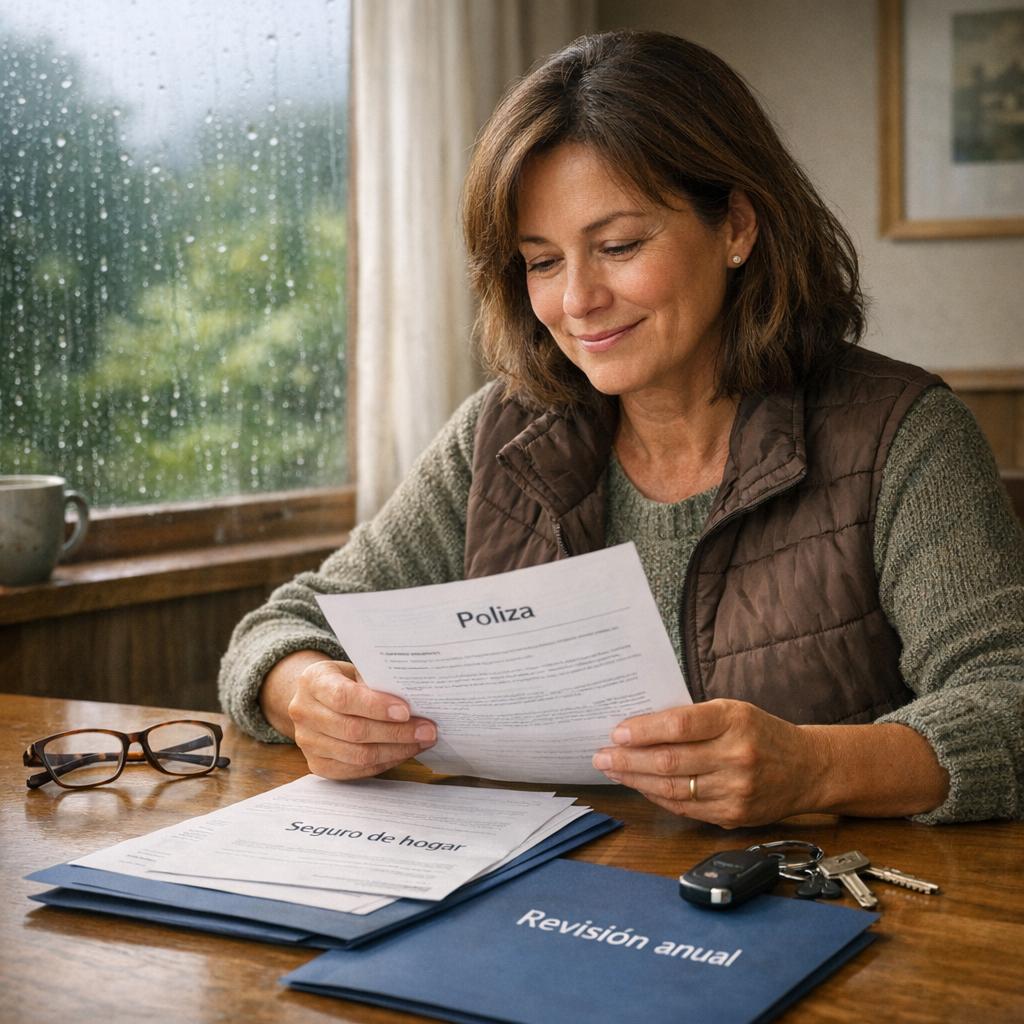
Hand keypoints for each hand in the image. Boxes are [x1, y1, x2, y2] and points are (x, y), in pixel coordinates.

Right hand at [287, 660, 436, 779]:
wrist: (315, 697)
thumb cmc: (345, 679)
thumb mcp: (355, 668)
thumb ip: (376, 680)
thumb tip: (415, 698)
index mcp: (312, 681)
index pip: (343, 697)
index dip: (376, 706)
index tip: (407, 711)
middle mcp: (303, 712)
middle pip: (353, 730)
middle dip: (396, 732)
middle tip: (428, 730)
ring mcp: (307, 742)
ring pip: (357, 755)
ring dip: (395, 750)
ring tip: (421, 742)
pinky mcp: (316, 764)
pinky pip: (354, 770)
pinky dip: (383, 763)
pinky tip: (403, 752)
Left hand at [591, 699, 823, 827]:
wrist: (808, 769)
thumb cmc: (761, 733)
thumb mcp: (733, 711)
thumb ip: (692, 719)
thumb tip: (639, 728)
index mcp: (734, 721)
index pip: (679, 725)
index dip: (643, 730)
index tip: (617, 732)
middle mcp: (736, 756)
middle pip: (670, 761)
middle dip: (628, 759)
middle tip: (601, 756)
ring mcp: (735, 790)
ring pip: (673, 788)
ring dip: (636, 780)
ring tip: (612, 771)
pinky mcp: (733, 816)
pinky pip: (685, 808)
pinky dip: (657, 797)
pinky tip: (640, 786)